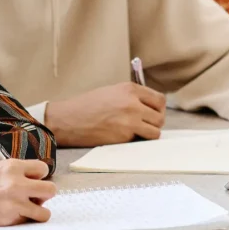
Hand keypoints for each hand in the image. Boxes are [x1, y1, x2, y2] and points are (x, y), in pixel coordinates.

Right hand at [0, 159, 55, 226]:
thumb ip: (15, 172)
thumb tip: (32, 178)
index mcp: (13, 166)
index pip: (43, 169)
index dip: (39, 177)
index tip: (32, 181)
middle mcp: (17, 183)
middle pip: (51, 189)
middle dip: (44, 194)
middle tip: (33, 197)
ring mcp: (14, 203)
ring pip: (45, 212)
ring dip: (38, 212)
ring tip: (26, 209)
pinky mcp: (10, 219)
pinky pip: (28, 222)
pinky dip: (23, 220)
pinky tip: (11, 215)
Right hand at [45, 82, 166, 146]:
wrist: (68, 119)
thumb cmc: (88, 106)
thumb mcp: (112, 92)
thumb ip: (132, 97)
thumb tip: (150, 107)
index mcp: (130, 89)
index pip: (159, 100)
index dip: (158, 109)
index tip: (153, 114)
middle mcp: (133, 103)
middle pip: (160, 117)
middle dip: (154, 123)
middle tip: (144, 125)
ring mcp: (130, 120)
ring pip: (155, 131)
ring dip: (148, 134)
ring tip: (135, 132)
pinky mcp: (124, 136)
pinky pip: (141, 140)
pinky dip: (136, 140)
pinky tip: (123, 136)